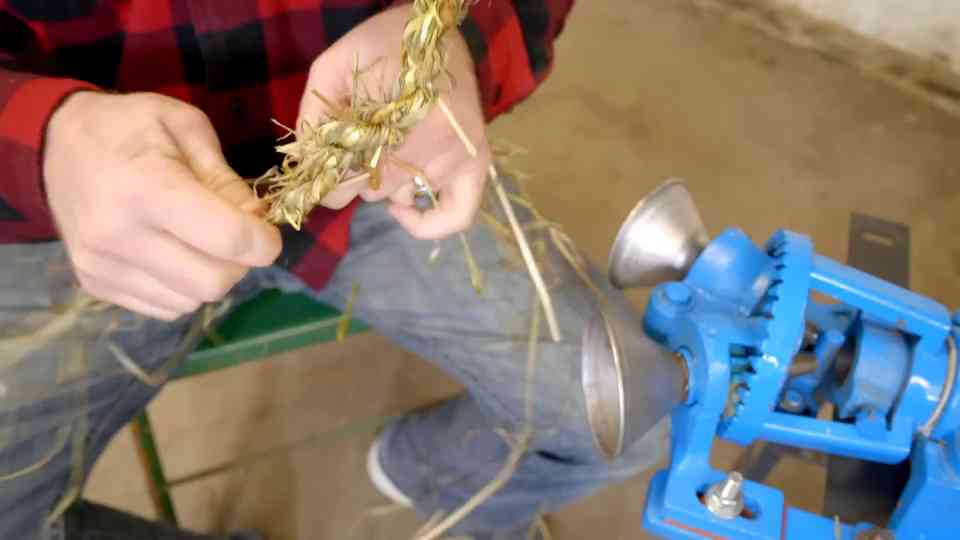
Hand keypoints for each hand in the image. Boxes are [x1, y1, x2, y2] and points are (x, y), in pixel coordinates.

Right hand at [43, 91, 281, 319]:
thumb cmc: (129, 128)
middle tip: (234, 235)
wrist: (53, 145)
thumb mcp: (185, 127)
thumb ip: (226, 178)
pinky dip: (182, 288)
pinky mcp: (93, 284)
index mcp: (146, 186)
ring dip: (209, 276)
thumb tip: (256, 221)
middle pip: (213, 282)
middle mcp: (118, 234)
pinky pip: (165, 307)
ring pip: (191, 301)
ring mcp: (101, 265)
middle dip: (239, 264)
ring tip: (198, 241)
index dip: (264, 242)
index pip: (227, 238)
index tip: (267, 232)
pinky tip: (171, 254)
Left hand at [298, 4, 490, 239]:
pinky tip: (402, 209)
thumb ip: (315, 115)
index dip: (327, 179)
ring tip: (380, 146)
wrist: (436, 28)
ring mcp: (461, 156)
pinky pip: (457, 214)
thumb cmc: (383, 43)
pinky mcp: (476, 162)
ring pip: (399, 195)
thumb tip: (308, 166)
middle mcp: (440, 145)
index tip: (319, 166)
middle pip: (373, 189)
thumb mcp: (335, 66)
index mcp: (407, 120)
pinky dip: (429, 223)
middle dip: (352, 172)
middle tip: (347, 144)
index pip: (351, 180)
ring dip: (383, 179)